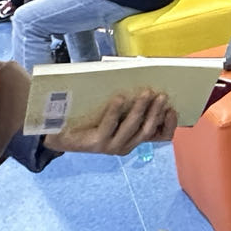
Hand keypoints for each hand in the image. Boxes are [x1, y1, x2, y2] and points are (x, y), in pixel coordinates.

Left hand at [44, 92, 177, 155]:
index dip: (169, 124)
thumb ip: (130, 104)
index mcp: (133, 139)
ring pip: (132, 128)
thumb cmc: (89, 117)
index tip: (172, 108)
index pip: (160, 136)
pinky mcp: (97, 143)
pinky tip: (120, 97)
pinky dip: (116, 110)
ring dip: (141, 109)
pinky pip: (110, 124)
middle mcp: (125, 146)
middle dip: (157, 111)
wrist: (58, 131)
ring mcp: (111, 146)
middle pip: (148, 130)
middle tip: (161, 94)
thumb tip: (146, 84)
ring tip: (146, 93)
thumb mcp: (114, 111)